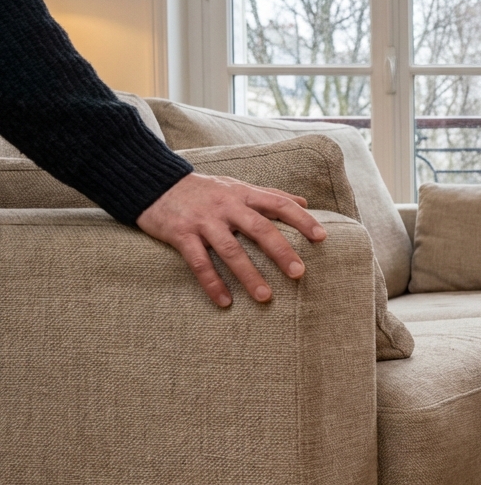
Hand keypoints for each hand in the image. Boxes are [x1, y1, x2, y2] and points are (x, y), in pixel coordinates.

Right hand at [135, 172, 326, 306]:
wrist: (154, 183)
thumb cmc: (204, 189)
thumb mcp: (237, 186)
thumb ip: (270, 194)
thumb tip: (304, 201)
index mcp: (243, 193)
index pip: (279, 203)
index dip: (301, 219)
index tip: (322, 237)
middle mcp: (226, 206)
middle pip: (259, 228)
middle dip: (281, 251)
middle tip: (299, 273)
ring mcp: (203, 221)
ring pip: (230, 250)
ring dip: (249, 275)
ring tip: (266, 297)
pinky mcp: (180, 234)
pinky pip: (199, 262)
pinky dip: (212, 283)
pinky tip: (225, 302)